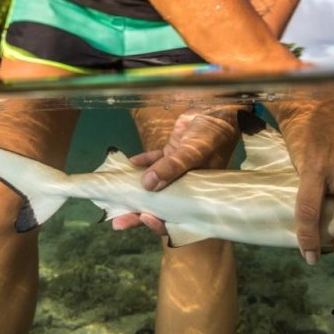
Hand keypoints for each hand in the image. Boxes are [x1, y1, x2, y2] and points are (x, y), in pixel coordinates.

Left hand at [110, 107, 240, 233]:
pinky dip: (143, 163)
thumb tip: (147, 185)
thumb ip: (171, 167)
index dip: (161, 223)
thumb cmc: (213, 136)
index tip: (144, 218)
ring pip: (155, 187)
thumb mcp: (194, 153)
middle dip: (140, 213)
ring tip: (117, 197)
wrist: (216, 111)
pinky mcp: (173, 155)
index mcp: (199, 195)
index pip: (179, 218)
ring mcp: (179, 171)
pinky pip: (155, 162)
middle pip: (162, 207)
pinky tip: (131, 163)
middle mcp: (188, 187)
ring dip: (137, 191)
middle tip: (119, 222)